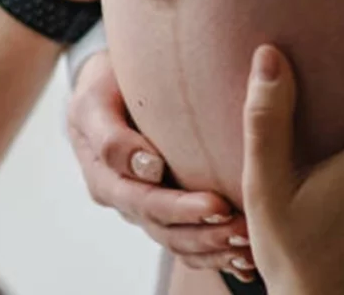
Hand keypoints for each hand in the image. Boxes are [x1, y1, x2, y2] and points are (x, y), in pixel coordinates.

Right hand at [67, 52, 255, 282]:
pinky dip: (215, 253)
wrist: (109, 86)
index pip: (142, 200)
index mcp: (104, 177)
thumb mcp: (94, 98)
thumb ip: (111, 132)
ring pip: (178, 241)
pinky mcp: (165, 208)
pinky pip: (188, 241)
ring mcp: (144, 207)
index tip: (216, 203)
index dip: (179, 207)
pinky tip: (245, 259)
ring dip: (214, 247)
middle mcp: (124, 198)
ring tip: (249, 246)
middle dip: (205, 232)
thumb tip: (148, 167)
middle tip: (243, 229)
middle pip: (164, 227)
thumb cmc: (103, 84)